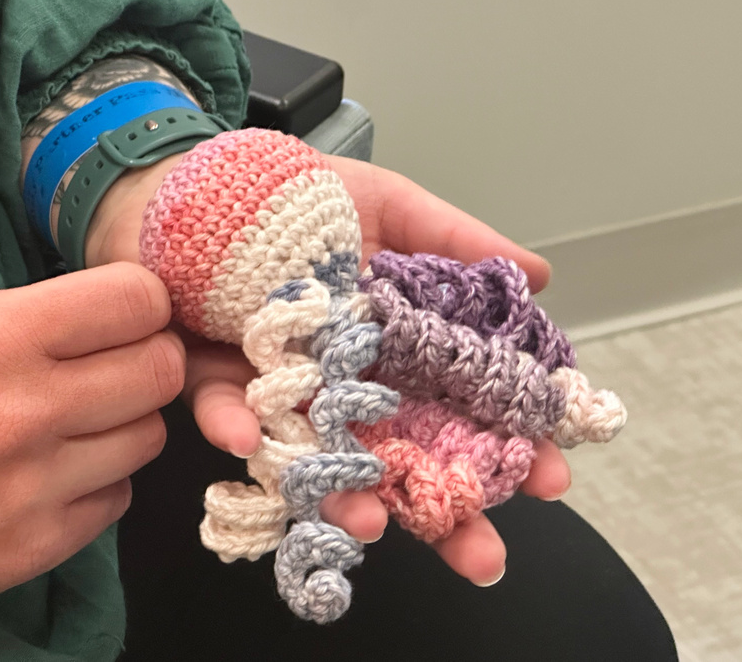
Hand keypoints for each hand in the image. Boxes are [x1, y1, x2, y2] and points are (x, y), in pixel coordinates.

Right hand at [0, 263, 182, 614]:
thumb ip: (43, 324)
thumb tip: (135, 319)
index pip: (138, 300)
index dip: (143, 305)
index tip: (130, 316)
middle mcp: (21, 413)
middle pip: (162, 372)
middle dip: (150, 362)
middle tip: (117, 369)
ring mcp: (29, 489)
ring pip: (149, 438)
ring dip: (124, 426)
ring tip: (73, 427)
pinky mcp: (30, 549)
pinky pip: (116, 499)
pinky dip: (97, 483)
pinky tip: (50, 476)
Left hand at [180, 157, 569, 585]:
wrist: (191, 185)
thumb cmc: (295, 194)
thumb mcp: (386, 205)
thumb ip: (454, 240)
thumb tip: (541, 275)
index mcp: (394, 345)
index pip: (462, 407)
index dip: (507, 445)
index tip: (550, 477)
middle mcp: (345, 381)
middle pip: (405, 458)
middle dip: (445, 512)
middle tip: (484, 557)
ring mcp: (285, 390)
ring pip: (323, 460)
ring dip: (343, 498)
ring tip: (368, 525)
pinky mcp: (218, 382)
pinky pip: (228, 413)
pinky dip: (236, 425)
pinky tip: (249, 437)